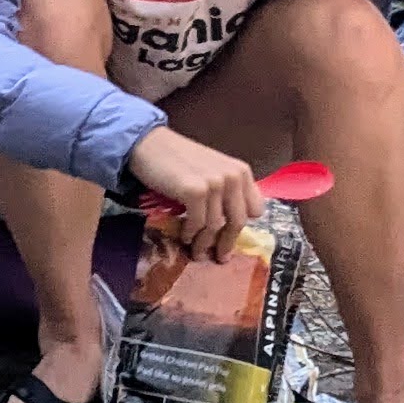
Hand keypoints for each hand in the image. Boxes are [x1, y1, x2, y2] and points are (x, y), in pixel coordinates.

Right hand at [122, 127, 258, 260]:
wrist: (148, 144)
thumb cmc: (177, 159)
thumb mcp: (211, 170)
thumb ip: (226, 190)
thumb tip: (229, 224)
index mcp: (241, 171)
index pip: (255, 210)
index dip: (241, 224)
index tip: (229, 236)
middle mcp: (233, 176)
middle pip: (238, 222)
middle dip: (227, 243)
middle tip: (219, 258)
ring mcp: (215, 183)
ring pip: (215, 226)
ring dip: (204, 243)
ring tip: (196, 252)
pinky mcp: (195, 191)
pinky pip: (197, 224)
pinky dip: (190, 234)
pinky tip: (184, 237)